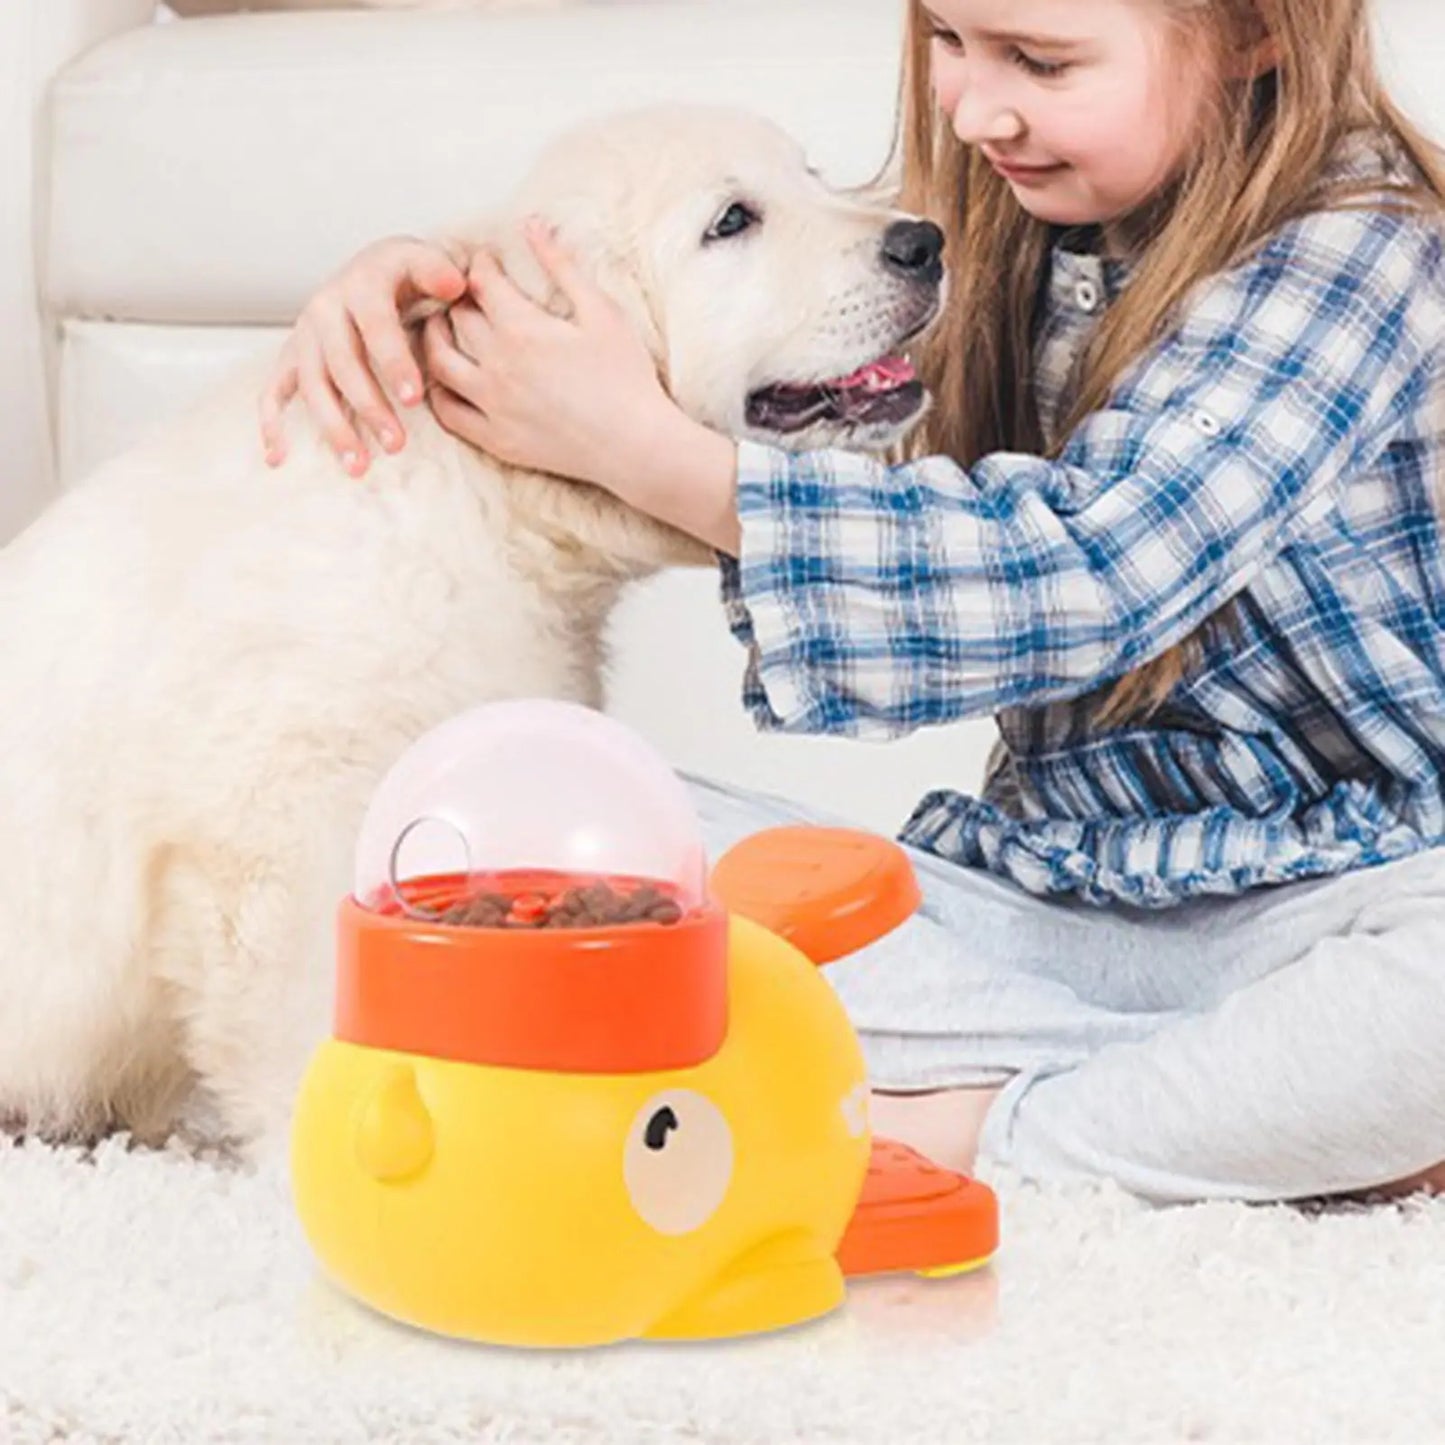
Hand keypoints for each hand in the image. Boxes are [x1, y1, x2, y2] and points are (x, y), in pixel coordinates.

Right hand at [259, 236, 469, 475]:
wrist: (375, 271)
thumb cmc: (407, 276)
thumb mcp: (425, 262)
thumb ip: (440, 272)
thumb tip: (455, 284)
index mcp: (362, 286)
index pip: (376, 327)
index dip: (394, 362)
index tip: (414, 399)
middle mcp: (325, 308)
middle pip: (343, 364)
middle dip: (369, 407)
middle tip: (397, 445)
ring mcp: (305, 335)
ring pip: (313, 385)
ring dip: (333, 427)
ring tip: (359, 466)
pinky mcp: (293, 356)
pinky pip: (274, 391)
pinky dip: (272, 423)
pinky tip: (278, 458)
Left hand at [421, 218, 678, 499]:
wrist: (635, 445)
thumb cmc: (626, 377)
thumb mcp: (602, 312)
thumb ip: (563, 267)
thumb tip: (533, 225)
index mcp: (523, 329)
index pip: (482, 282)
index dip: (480, 264)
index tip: (484, 260)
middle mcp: (498, 366)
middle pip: (457, 318)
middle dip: (457, 297)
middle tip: (464, 291)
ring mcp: (492, 406)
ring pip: (439, 362)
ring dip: (435, 338)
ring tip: (443, 328)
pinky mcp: (496, 439)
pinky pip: (448, 413)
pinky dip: (439, 391)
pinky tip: (447, 379)